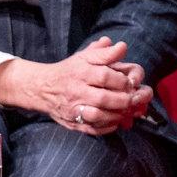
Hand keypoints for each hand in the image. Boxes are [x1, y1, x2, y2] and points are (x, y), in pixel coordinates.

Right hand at [0, 37, 153, 133]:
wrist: (43, 88)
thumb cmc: (70, 71)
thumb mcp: (85, 57)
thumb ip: (104, 53)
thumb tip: (122, 47)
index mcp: (81, 73)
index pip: (105, 76)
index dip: (122, 80)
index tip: (130, 82)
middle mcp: (76, 91)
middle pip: (103, 98)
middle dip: (123, 100)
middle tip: (133, 99)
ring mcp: (73, 109)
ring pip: (97, 116)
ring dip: (116, 115)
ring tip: (125, 110)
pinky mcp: (72, 123)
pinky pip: (92, 129)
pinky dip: (107, 127)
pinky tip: (115, 121)